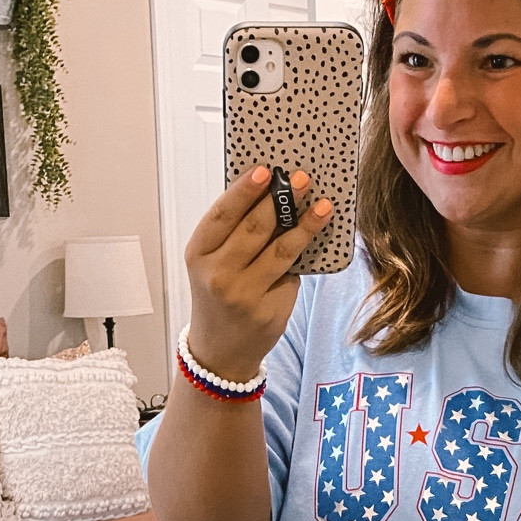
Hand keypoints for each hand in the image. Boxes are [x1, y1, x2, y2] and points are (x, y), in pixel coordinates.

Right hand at [184, 165, 332, 382]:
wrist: (220, 350)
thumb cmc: (218, 294)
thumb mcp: (211, 263)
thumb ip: (233, 233)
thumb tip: (272, 194)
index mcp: (198, 254)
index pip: (222, 214)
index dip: (244, 190)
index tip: (265, 170)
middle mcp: (218, 274)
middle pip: (254, 228)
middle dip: (281, 199)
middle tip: (302, 178)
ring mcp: (244, 294)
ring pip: (280, 250)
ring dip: (305, 224)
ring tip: (322, 205)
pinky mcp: (269, 310)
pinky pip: (291, 273)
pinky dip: (304, 252)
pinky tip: (316, 234)